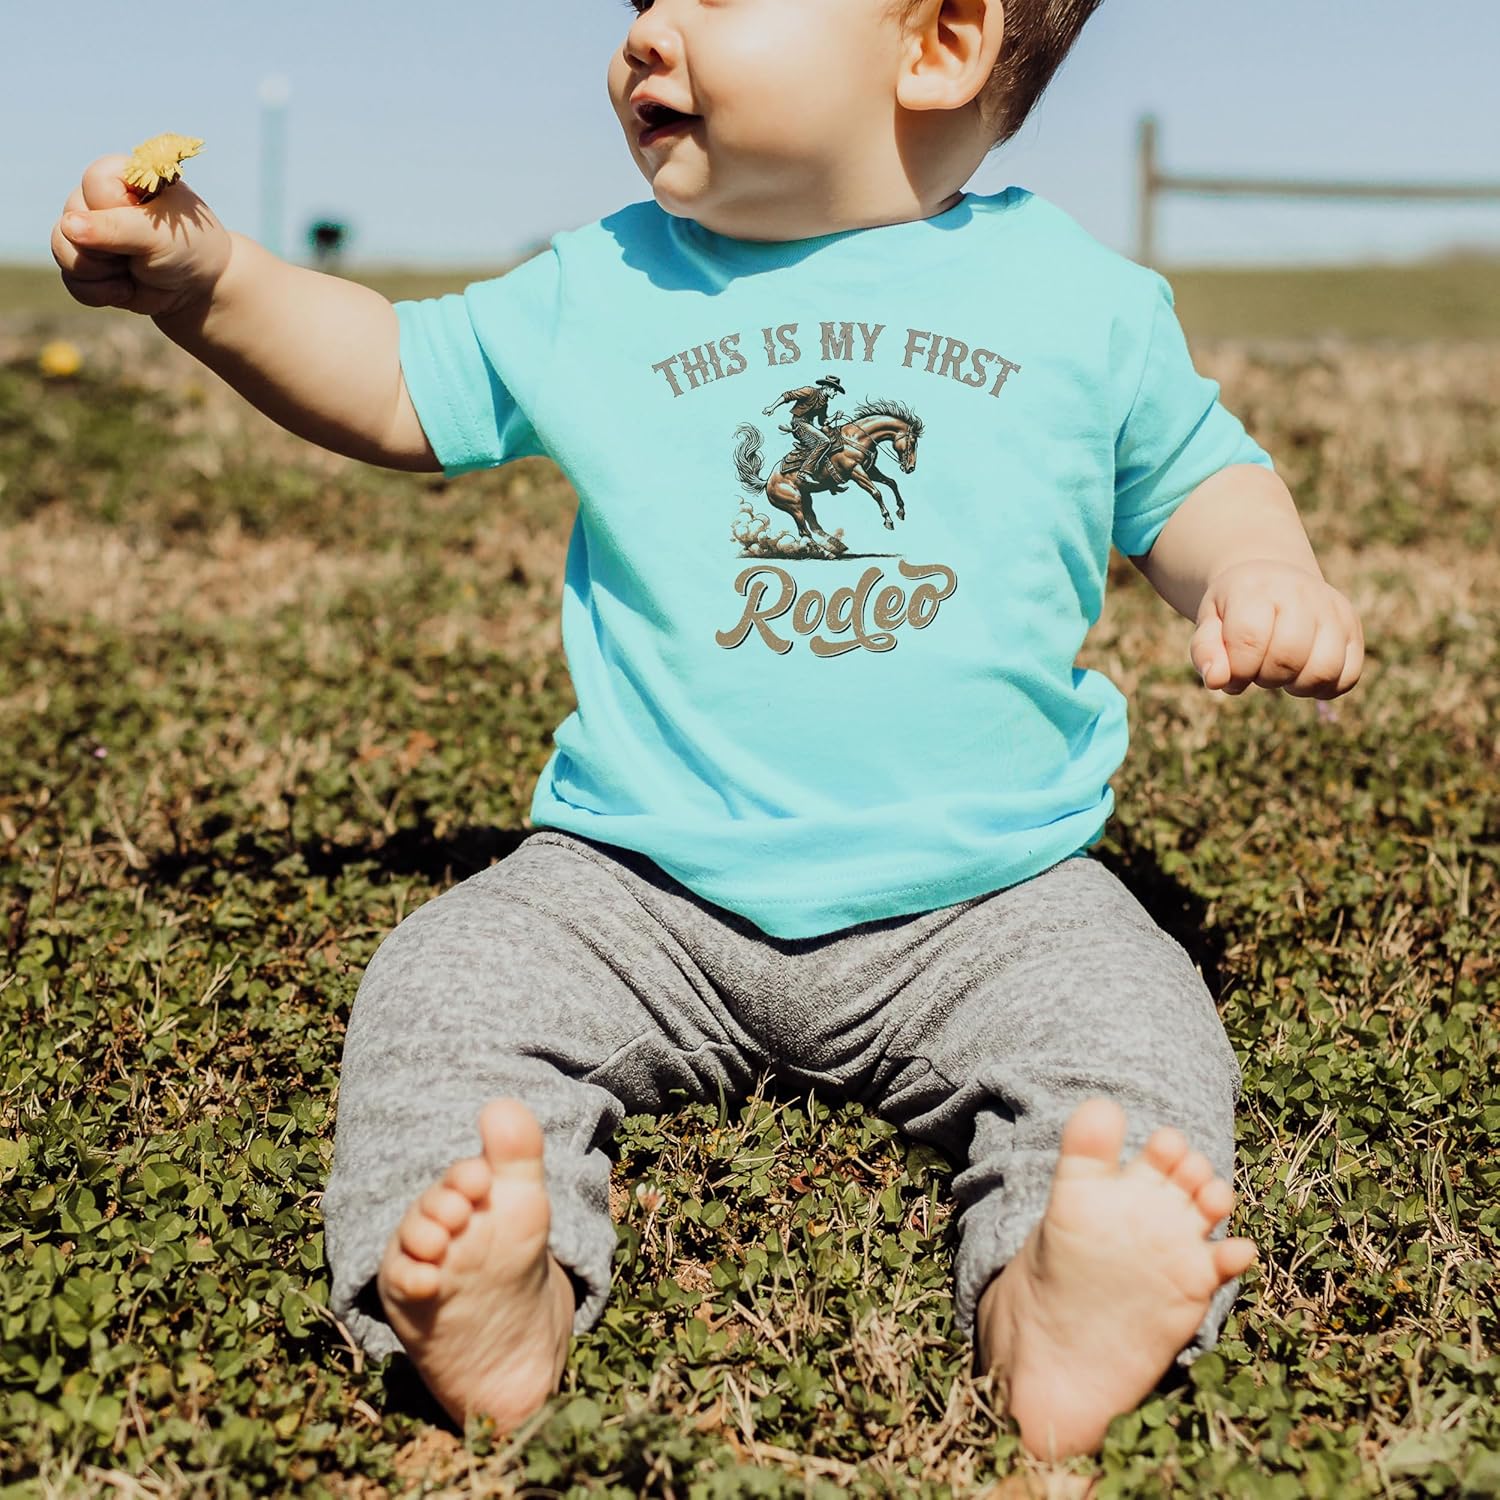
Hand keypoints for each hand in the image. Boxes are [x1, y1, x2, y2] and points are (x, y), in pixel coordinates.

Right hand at [51, 155, 232, 319]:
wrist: (201, 291)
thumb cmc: (188, 251)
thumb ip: (116, 229)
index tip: (147, 221)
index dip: (116, 208)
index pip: (94, 182)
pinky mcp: (86, 264)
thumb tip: (68, 226)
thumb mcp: (159, 237)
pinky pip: (71, 279)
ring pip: (62, 248)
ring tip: (133, 271)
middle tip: (143, 252)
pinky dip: (99, 292)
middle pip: (71, 216)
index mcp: (121, 176)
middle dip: (108, 246)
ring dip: (100, 271)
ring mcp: (88, 232)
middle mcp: (97, 200)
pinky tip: (126, 289)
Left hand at [1190, 560, 1363, 698]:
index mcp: (1256, 588)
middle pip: (1289, 657)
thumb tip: (1216, 681)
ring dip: (1296, 686)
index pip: (1250, 639)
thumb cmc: (1234, 610)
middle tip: (1257, 670)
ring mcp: (1332, 609)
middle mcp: (1301, 592)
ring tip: (1281, 673)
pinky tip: (1302, 675)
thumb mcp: (1209, 623)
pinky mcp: (1353, 627)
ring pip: (1324, 670)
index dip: (1238, 670)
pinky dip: (1323, 688)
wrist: (1271, 580)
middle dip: (1266, 678)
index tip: (1231, 675)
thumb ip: (1205, 651)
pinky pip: (1348, 677)